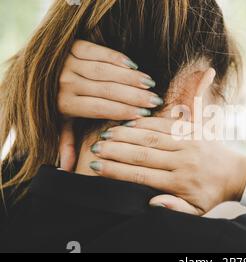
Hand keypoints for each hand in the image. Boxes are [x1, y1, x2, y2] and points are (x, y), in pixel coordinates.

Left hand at [58, 40, 162, 170]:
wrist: (32, 71)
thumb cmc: (50, 102)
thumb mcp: (56, 123)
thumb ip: (65, 144)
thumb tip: (66, 171)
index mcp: (64, 104)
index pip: (99, 108)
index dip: (123, 111)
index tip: (144, 115)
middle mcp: (65, 82)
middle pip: (106, 90)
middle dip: (133, 95)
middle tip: (154, 99)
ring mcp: (68, 62)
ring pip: (104, 71)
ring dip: (129, 77)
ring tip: (149, 83)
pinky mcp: (73, 47)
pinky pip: (98, 52)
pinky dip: (116, 58)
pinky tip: (134, 65)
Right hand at [88, 118, 245, 214]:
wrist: (235, 173)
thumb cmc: (210, 194)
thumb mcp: (196, 210)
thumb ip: (175, 208)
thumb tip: (152, 203)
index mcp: (180, 182)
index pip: (141, 175)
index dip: (115, 171)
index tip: (95, 167)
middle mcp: (182, 160)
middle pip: (142, 154)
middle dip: (115, 151)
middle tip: (94, 148)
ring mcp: (188, 142)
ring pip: (151, 136)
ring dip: (127, 134)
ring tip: (105, 134)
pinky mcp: (193, 129)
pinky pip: (166, 122)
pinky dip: (146, 121)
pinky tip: (129, 122)